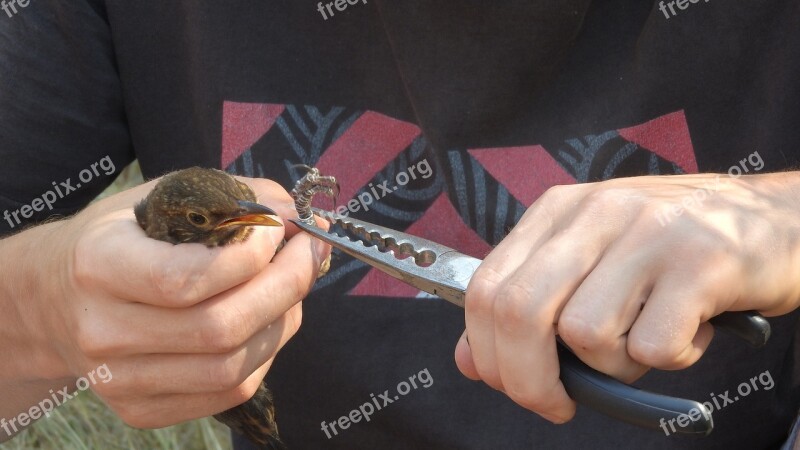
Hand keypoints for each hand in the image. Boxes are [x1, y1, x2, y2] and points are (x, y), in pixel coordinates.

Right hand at [0, 176, 329, 430]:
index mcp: (98, 266)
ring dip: (283, 320)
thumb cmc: (121, 240)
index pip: (187, 278)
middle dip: (287, 284)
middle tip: (309, 252)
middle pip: (221, 328)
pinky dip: (266, 353)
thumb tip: (293, 213)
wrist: (57, 299)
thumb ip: (230, 197)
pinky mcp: (142, 410)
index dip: (251, 255)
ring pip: (233, 367)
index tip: (279, 227)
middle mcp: (103, 331)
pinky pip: (229, 392)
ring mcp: (121, 380)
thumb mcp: (162, 198)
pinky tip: (267, 320)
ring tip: (291, 285)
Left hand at [454, 172, 799, 422]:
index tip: (510, 385)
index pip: (487, 288)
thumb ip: (530, 306)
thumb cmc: (672, 250)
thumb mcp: (589, 263)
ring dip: (613, 365)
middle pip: (521, 312)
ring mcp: (649, 233)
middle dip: (527, 379)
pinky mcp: (700, 262)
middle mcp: (597, 212)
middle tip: (557, 403)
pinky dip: (669, 360)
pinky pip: (652, 347)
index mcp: (559, 210)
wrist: (776, 220)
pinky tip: (689, 331)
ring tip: (647, 339)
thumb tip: (470, 361)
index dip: (487, 351)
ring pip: (585, 335)